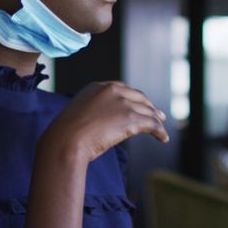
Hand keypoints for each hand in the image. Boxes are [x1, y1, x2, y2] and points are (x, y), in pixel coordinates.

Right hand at [39, 81, 168, 163]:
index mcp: (97, 87)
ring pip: (147, 111)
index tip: (140, 105)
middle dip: (150, 107)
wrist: (66, 141)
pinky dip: (159, 131)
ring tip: (161, 129)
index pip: (122, 89)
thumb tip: (98, 123)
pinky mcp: (131, 118)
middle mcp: (112, 91)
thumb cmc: (65, 135)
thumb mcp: (77, 115)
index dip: (134, 98)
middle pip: (138, 98)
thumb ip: (91, 112)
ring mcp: (123, 103)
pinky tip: (163, 138)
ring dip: (157, 121)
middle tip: (158, 115)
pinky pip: (152, 124)